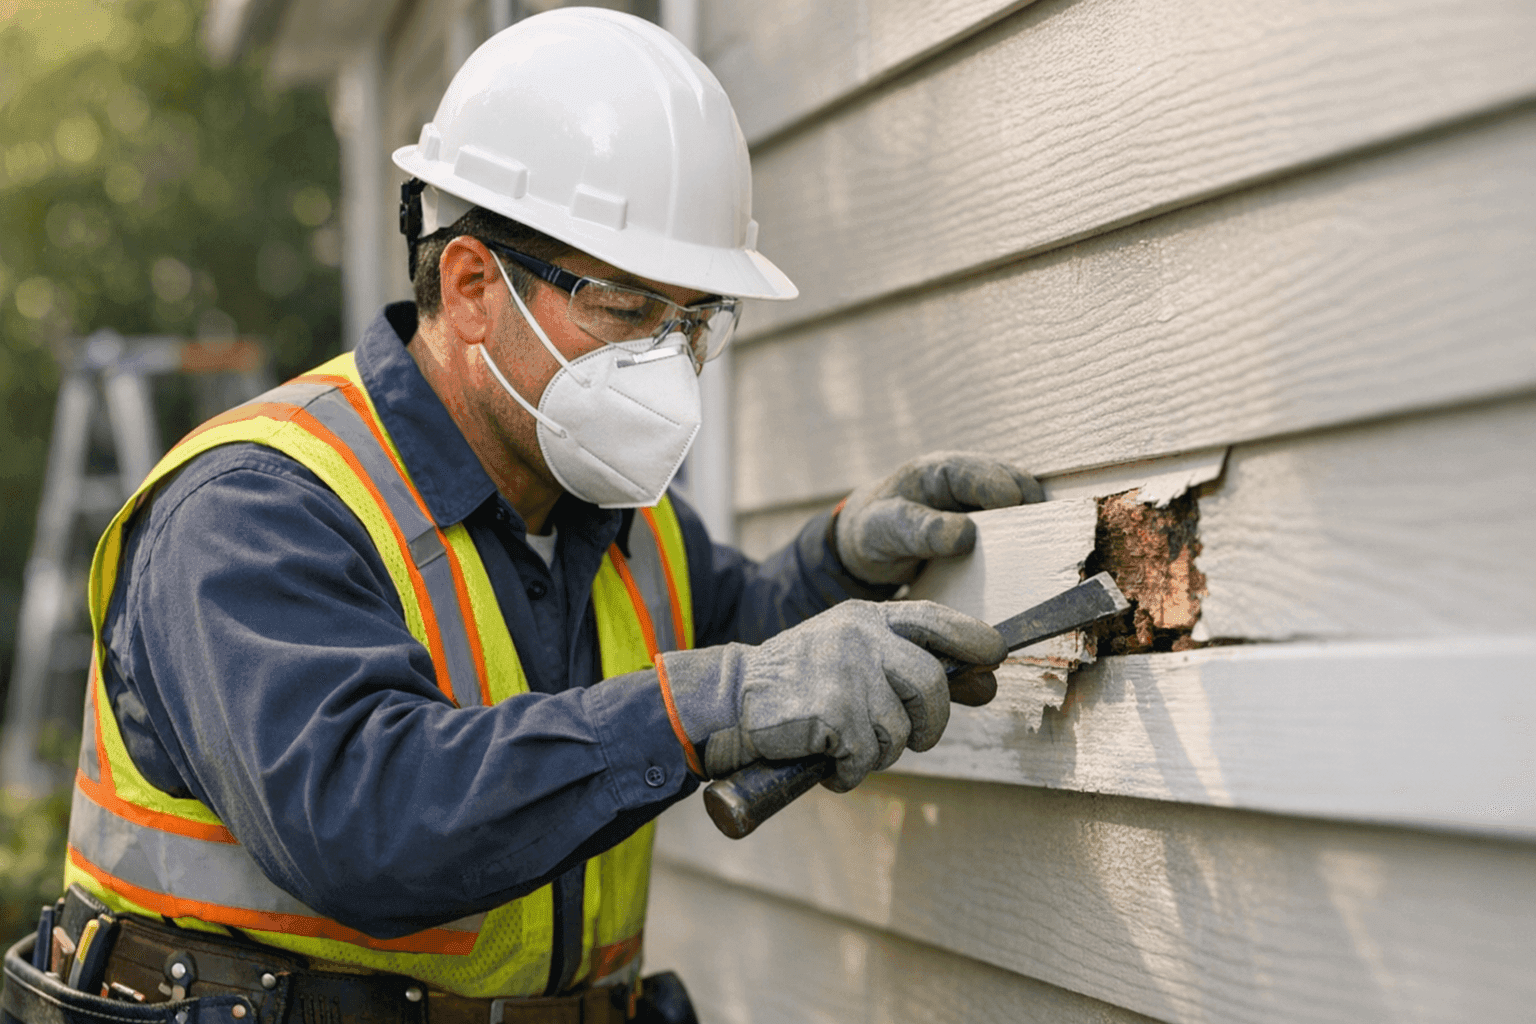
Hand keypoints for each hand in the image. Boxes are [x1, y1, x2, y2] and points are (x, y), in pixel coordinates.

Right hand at [659, 600, 1005, 791]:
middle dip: (928, 725)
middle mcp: (861, 637)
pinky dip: (847, 772)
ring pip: (898, 732)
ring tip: (845, 748)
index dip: (973, 640)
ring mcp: (847, 672)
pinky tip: (825, 762)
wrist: (728, 698)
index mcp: (868, 618)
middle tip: (912, 742)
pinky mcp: (833, 712)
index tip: (993, 657)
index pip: (936, 620)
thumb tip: (986, 683)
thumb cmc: (801, 682)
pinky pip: (864, 757)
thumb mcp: (855, 656)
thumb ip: (912, 665)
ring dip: (876, 754)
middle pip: (930, 685)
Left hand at [834, 451, 1042, 584]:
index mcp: (937, 471)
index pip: (976, 472)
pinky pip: (1014, 528)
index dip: (998, 486)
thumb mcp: (885, 529)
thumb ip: (920, 530)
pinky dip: (1022, 540)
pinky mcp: (988, 526)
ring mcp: (980, 503)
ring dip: (1030, 524)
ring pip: (1020, 506)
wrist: (871, 543)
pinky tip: (1026, 561)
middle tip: (1040, 532)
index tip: (1015, 504)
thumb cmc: (875, 529)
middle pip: (1012, 484)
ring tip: (1038, 549)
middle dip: (1028, 505)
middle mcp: (966, 481)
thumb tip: (966, 534)